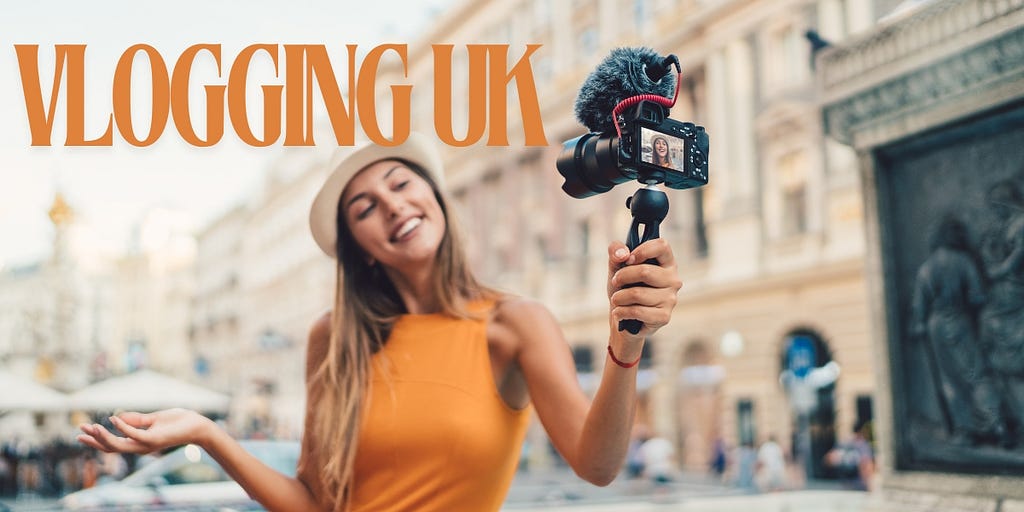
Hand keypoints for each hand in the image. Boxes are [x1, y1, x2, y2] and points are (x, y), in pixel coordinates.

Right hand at [77, 408, 215, 453]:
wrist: (197, 425)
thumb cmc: (177, 422)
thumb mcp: (154, 419)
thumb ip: (137, 419)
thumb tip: (118, 417)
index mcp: (139, 441)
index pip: (113, 443)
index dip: (97, 439)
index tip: (82, 431)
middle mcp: (141, 446)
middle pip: (112, 447)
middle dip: (95, 440)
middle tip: (80, 431)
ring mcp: (147, 444)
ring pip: (120, 445)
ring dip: (104, 437)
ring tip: (92, 426)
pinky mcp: (155, 439)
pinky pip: (135, 435)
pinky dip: (123, 427)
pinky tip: (113, 419)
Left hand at [606, 238, 681, 341]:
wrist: (622, 317)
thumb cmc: (624, 288)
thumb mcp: (616, 266)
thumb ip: (616, 251)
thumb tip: (623, 254)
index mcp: (666, 262)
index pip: (662, 245)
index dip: (642, 250)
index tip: (628, 259)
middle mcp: (673, 279)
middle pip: (645, 271)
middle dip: (622, 276)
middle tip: (615, 282)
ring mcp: (671, 299)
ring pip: (637, 293)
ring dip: (618, 297)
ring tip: (617, 300)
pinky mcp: (664, 317)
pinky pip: (637, 311)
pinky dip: (621, 312)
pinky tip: (619, 313)